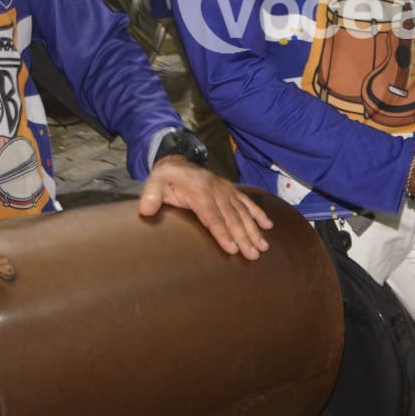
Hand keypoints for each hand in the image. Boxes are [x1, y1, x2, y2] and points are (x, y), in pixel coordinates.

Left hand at [138, 157, 273, 259]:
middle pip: (232, 218)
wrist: (178, 161)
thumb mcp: (154, 182)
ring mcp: (226, 191)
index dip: (222, 233)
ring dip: (254, 230)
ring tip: (263, 247)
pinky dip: (259, 214)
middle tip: (253, 254)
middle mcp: (217, 192)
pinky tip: (268, 226)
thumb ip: (151, 195)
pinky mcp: (231, 190)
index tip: (232, 249)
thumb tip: (145, 209)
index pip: (212, 216)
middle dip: (244, 237)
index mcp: (199, 192)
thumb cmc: (166, 177)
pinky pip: (247, 202)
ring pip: (242, 212)